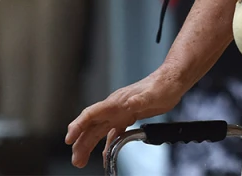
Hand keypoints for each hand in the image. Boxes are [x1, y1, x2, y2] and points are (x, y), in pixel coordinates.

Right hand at [64, 69, 184, 167]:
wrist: (172, 81)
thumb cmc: (163, 85)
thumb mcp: (153, 94)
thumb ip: (141, 100)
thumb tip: (131, 103)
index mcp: (117, 102)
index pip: (91, 114)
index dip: (78, 126)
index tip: (69, 139)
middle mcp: (115, 107)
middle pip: (91, 127)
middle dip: (80, 143)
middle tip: (76, 160)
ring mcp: (121, 112)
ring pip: (99, 131)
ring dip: (89, 146)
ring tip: (81, 160)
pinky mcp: (128, 116)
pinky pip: (113, 133)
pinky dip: (107, 144)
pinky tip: (105, 154)